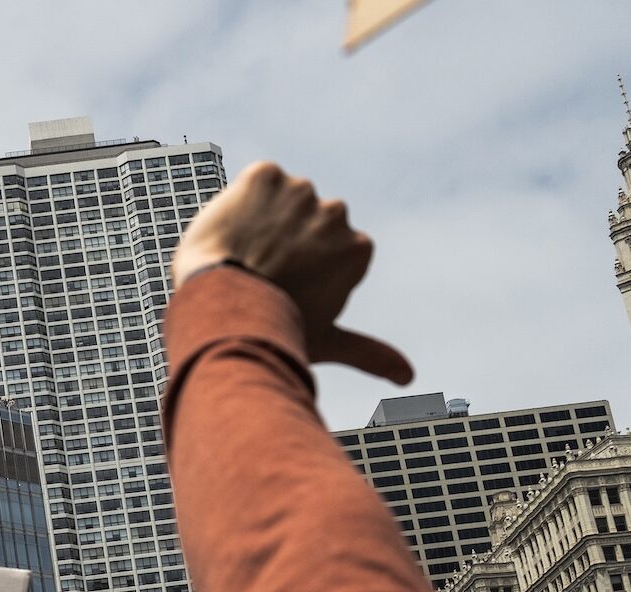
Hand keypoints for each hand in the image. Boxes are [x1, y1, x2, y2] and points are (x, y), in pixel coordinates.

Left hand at [171, 161, 412, 385]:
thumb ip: (368, 352)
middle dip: (284, 243)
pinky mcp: (265, 175)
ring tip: (245, 256)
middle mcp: (336, 213)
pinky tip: (234, 233)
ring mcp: (301, 191)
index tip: (285, 288)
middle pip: (303, 223)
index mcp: (357, 248)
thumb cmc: (273, 329)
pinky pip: (254, 184)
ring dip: (264, 221)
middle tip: (261, 275)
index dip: (301, 271)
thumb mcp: (325, 340)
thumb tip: (409, 377)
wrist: (221, 303)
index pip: (326, 251)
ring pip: (280, 202)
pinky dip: (242, 202)